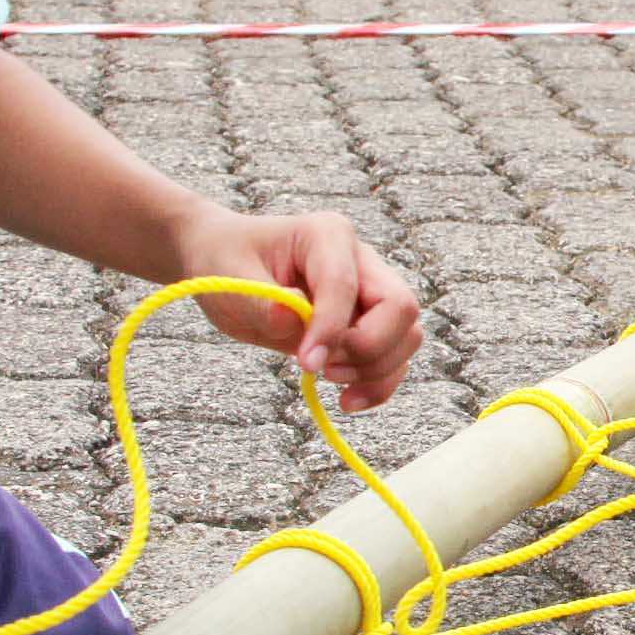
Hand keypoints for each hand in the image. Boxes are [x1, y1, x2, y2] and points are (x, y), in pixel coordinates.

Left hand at [177, 205, 423, 410]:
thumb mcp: (229, 277)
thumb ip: (261, 300)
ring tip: (329, 378)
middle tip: (324, 367)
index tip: (306, 364)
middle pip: (401, 307)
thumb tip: (290, 317)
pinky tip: (347, 400)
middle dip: (369, 348)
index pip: (345, 285)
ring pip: (407, 335)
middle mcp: (361, 259)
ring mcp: (370, 291)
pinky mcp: (369, 321)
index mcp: (327, 234)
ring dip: (377, 369)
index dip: (331, 328)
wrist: (227, 260)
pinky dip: (380, 383)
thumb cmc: (227, 261)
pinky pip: (395, 356)